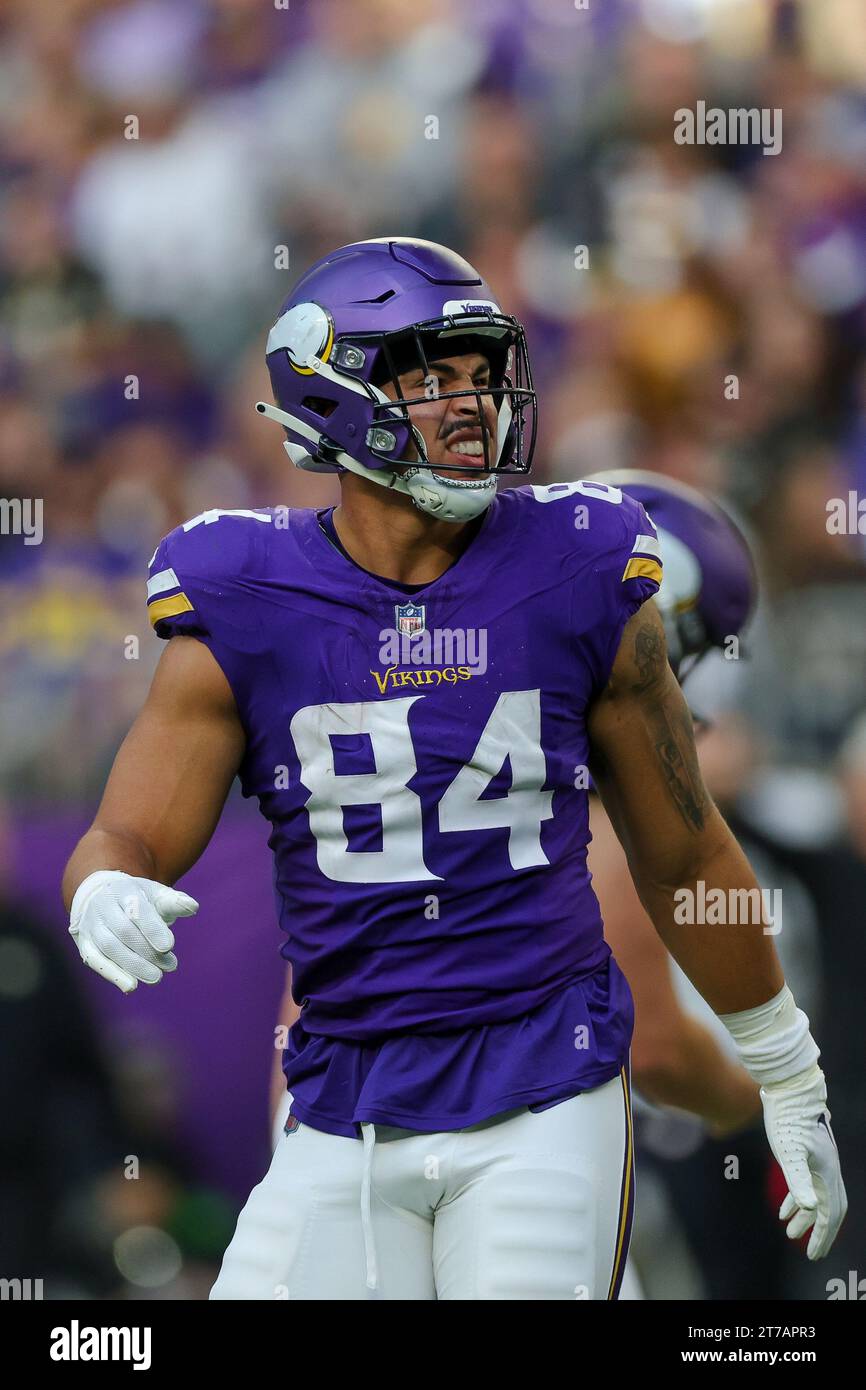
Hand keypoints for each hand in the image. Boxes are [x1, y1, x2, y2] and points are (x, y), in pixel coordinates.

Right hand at [69, 869, 198, 992]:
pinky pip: (94, 959)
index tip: (169, 946)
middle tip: (171, 965)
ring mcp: (91, 924)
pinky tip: (131, 986)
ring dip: (133, 965)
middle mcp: (103, 906)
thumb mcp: (155, 894)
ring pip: (108, 947)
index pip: (137, 909)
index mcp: (123, 890)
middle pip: (123, 930)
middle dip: (147, 951)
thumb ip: (173, 902)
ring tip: (156, 977)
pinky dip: (112, 974)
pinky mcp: (84, 942)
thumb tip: (192, 907)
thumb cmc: (136, 898)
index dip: (152, 928)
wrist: (100, 896)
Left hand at [760, 1063, 846, 1259]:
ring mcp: (818, 1162)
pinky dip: (796, 1199)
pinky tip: (783, 1210)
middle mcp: (827, 1170)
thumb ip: (798, 1179)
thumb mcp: (789, 1151)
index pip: (830, 1214)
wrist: (789, 1089)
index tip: (812, 1254)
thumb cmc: (787, 1119)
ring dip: (805, 1217)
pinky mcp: (806, 1154)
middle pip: (830, 1209)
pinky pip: (805, 1184)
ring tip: (789, 1232)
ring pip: (816, 1197)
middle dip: (821, 1232)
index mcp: (826, 1173)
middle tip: (811, 1252)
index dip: (822, 1235)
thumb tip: (808, 1208)